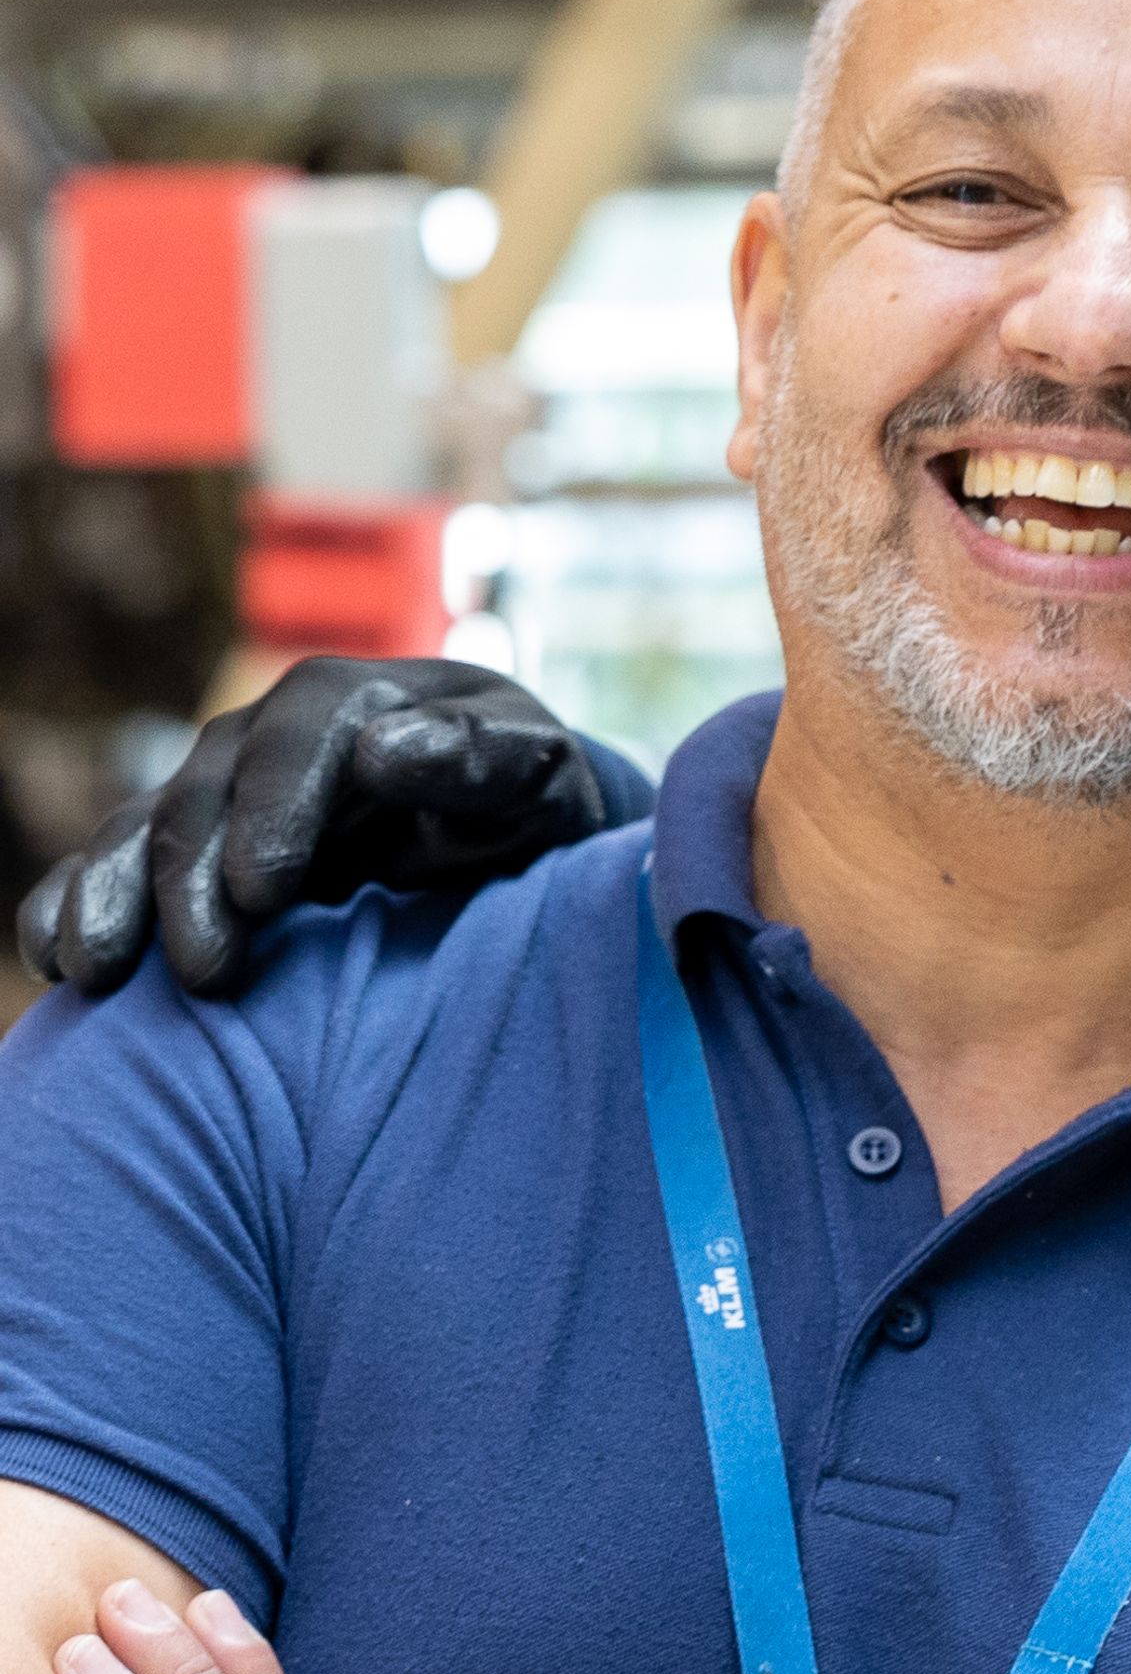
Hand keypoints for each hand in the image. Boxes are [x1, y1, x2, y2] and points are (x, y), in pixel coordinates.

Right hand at [17, 656, 646, 997]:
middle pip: (207, 792)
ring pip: (143, 831)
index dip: (273, 808)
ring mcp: (221, 788)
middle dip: (192, 880)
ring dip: (113, 898)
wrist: (504, 824)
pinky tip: (52, 959)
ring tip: (97, 972)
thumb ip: (481, 756)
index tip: (263, 890)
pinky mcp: (193, 844)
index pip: (298, 739)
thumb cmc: (530, 799)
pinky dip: (73, 904)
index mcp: (356, 701)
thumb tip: (387, 748)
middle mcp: (269, 736)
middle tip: (206, 970)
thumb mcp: (536, 773)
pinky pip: (114, 866)